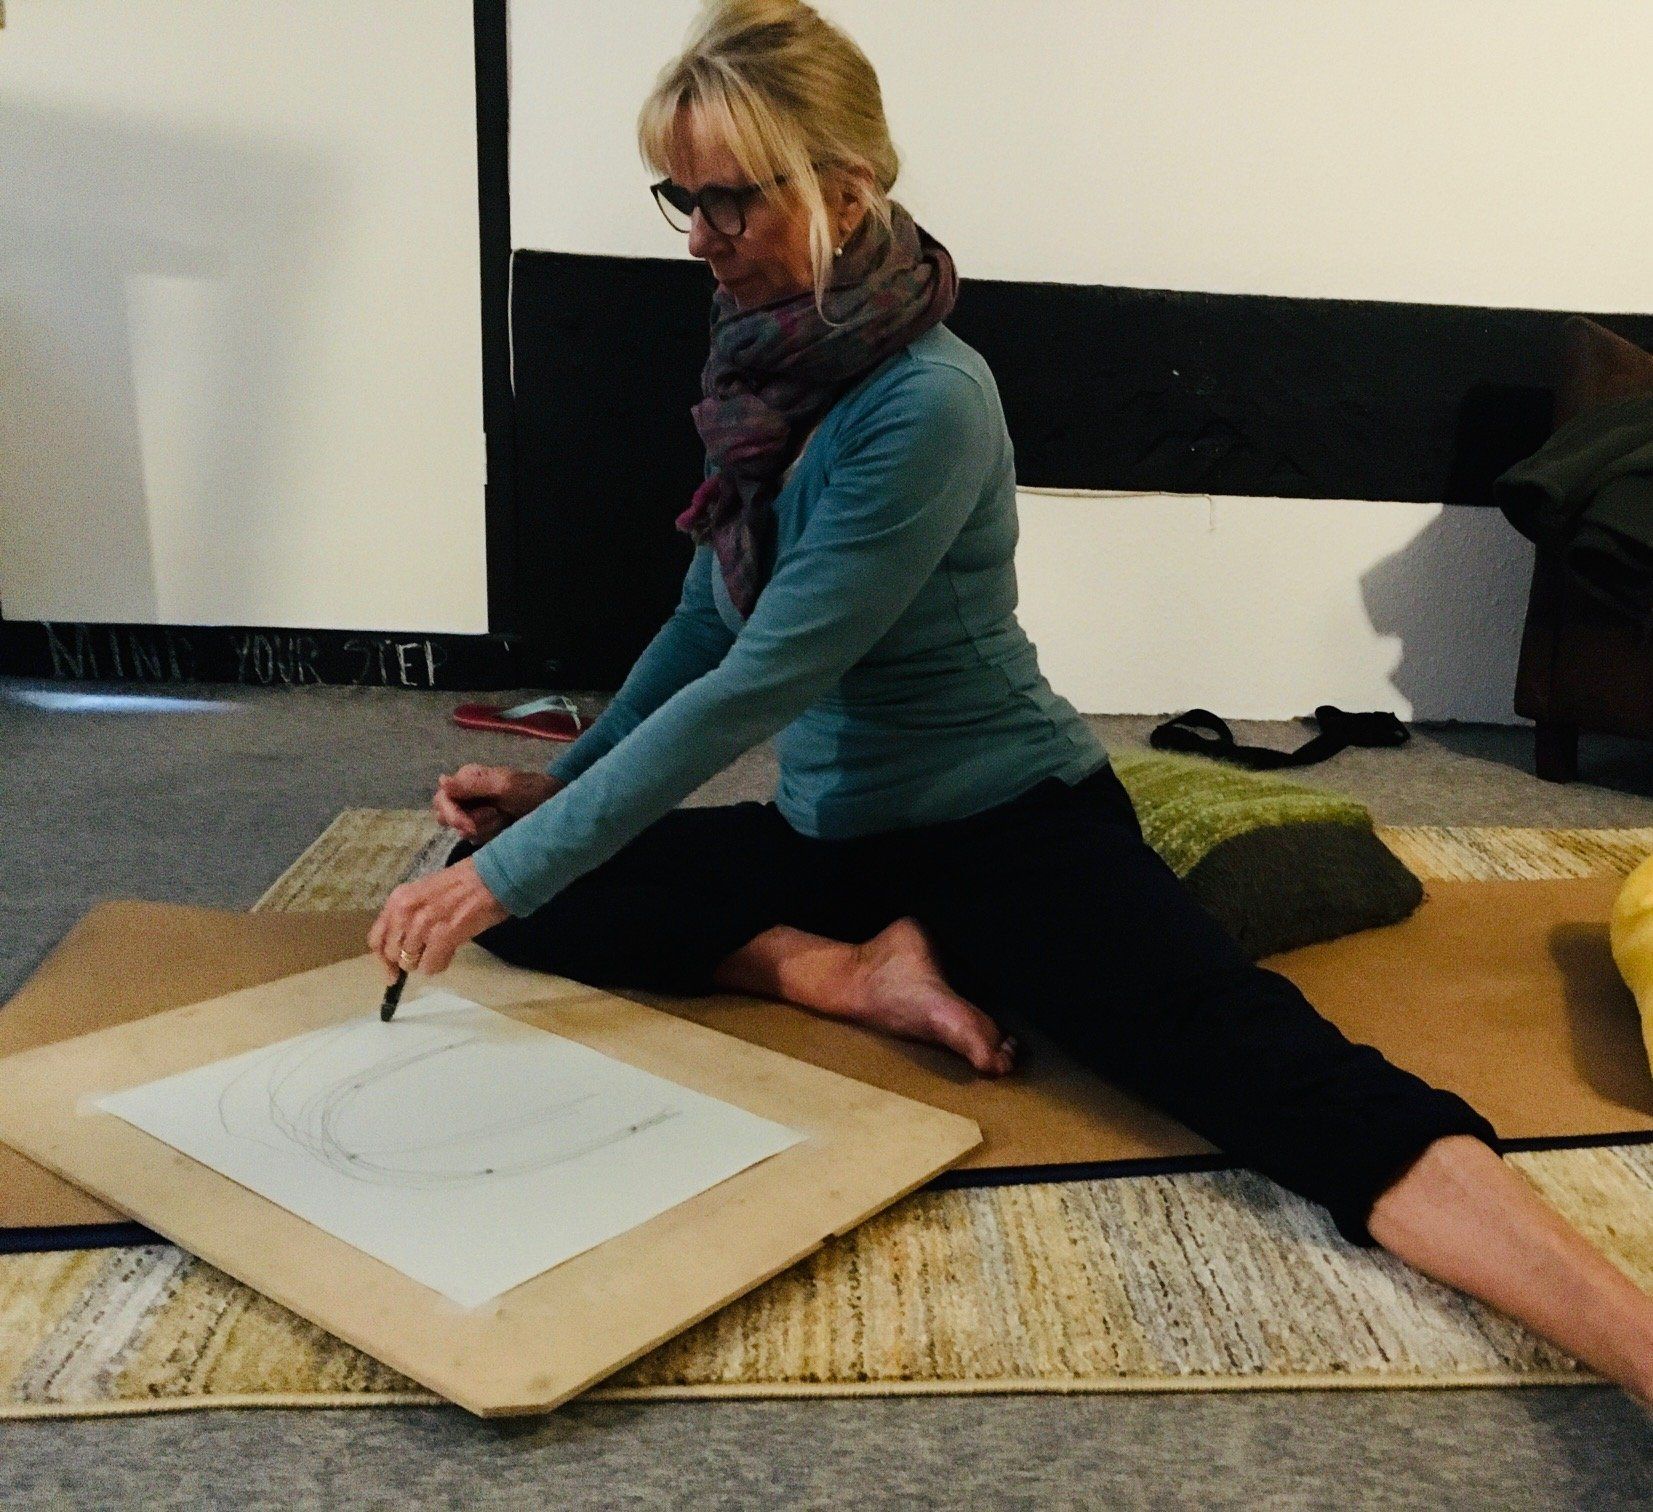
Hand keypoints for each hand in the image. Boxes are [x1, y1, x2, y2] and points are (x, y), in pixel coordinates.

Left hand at [367, 858, 509, 982]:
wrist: (492, 878)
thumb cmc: (462, 883)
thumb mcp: (424, 892)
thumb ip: (408, 916)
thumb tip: (401, 946)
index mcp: (398, 899)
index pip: (376, 938)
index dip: (383, 960)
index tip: (391, 973)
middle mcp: (405, 911)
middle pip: (393, 954)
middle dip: (408, 959)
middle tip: (426, 954)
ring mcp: (423, 924)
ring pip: (411, 963)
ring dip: (426, 961)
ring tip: (442, 948)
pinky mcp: (442, 936)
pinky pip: (430, 966)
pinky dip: (440, 965)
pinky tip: (450, 952)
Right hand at [432, 764, 564, 843]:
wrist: (555, 805)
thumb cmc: (531, 790)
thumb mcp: (504, 786)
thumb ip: (472, 785)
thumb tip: (442, 781)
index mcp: (467, 778)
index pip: (442, 799)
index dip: (452, 815)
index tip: (469, 825)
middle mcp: (467, 794)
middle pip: (446, 817)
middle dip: (467, 822)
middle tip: (493, 817)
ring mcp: (475, 811)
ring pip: (462, 831)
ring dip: (483, 828)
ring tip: (504, 818)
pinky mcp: (485, 826)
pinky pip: (475, 838)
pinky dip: (490, 835)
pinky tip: (504, 826)